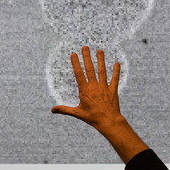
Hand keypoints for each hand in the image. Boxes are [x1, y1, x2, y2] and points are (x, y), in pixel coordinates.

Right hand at [51, 46, 146, 162]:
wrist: (108, 121)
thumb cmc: (92, 118)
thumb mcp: (77, 113)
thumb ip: (64, 109)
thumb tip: (52, 110)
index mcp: (85, 90)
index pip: (79, 74)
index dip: (76, 63)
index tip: (74, 54)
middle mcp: (94, 86)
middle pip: (90, 69)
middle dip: (87, 57)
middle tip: (85, 47)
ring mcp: (104, 87)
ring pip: (102, 71)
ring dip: (101, 60)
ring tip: (100, 51)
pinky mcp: (113, 90)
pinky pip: (115, 79)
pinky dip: (116, 71)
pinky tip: (117, 63)